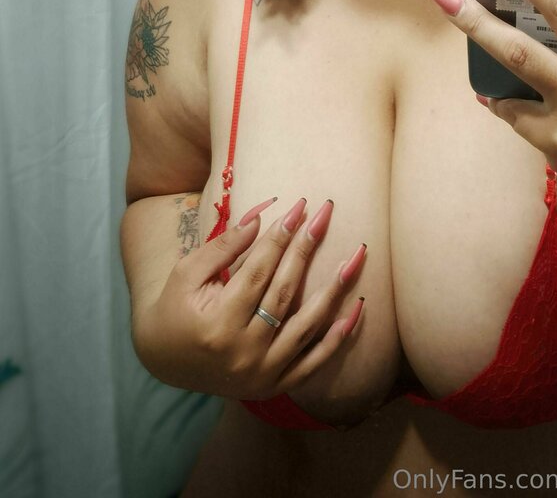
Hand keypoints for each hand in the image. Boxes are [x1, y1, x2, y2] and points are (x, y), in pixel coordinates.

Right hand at [133, 196, 365, 398]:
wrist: (164, 361)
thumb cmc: (174, 308)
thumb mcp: (186, 273)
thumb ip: (222, 247)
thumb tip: (261, 218)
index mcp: (217, 324)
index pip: (257, 272)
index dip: (279, 237)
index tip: (299, 207)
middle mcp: (243, 353)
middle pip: (284, 292)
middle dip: (306, 248)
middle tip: (325, 214)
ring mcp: (262, 373)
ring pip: (306, 327)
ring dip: (334, 290)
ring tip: (356, 256)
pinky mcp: (274, 386)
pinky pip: (314, 362)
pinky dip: (337, 338)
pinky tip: (356, 310)